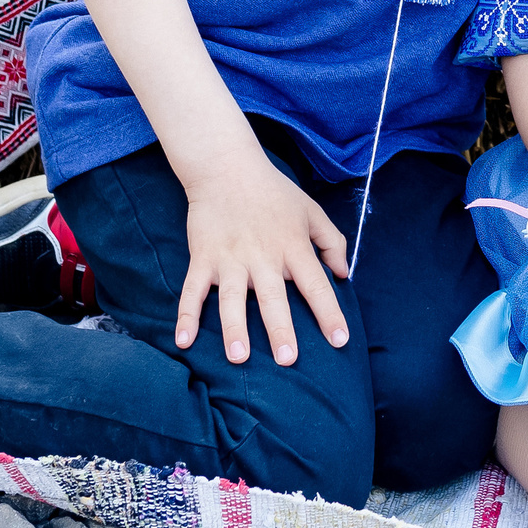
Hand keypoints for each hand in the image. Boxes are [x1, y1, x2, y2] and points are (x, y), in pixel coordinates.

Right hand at [176, 157, 351, 365]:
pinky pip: (193, 291)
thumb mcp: (312, 211)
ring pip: (233, 299)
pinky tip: (183, 340)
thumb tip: (344, 274)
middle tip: (288, 359)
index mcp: (293, 247)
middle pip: (275, 298)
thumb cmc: (274, 192)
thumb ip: (332, 242)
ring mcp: (231, 259)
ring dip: (234, 328)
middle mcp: (263, 257)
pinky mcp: (203, 258)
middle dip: (281, 329)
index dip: (330, 313)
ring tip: (238, 356)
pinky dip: (186, 315)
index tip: (340, 340)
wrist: (228, 168)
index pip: (317, 285)